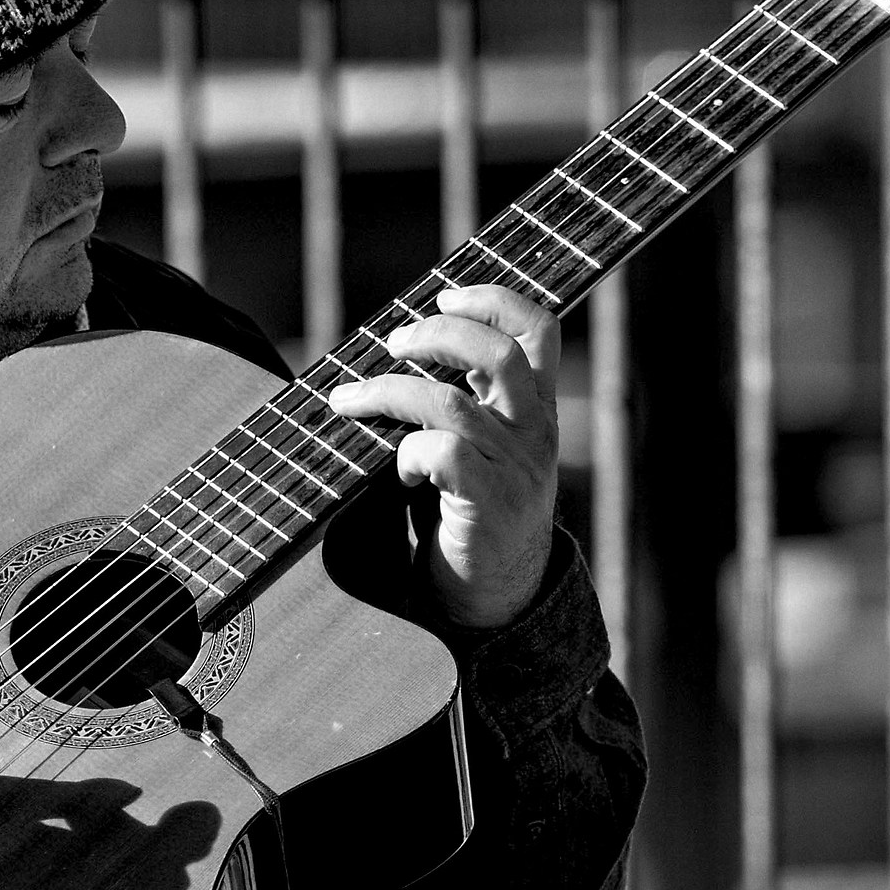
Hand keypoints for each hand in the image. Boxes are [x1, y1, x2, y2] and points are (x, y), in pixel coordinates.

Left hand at [327, 284, 558, 628]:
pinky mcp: (491, 504)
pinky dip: (406, 453)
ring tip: (349, 400)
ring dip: (386, 393)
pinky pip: (442, 455)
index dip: (495, 299)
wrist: (499, 593)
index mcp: (537, 408)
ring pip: (449, 403)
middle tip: (391, 342)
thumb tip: (396, 350)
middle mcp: (535, 431)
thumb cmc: (475, 509)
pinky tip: (398, 472)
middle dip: (434, 336)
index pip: (540, 329)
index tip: (444, 296)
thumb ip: (464, 401)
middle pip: (498, 354)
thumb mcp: (484, 446)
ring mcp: (517, 468)